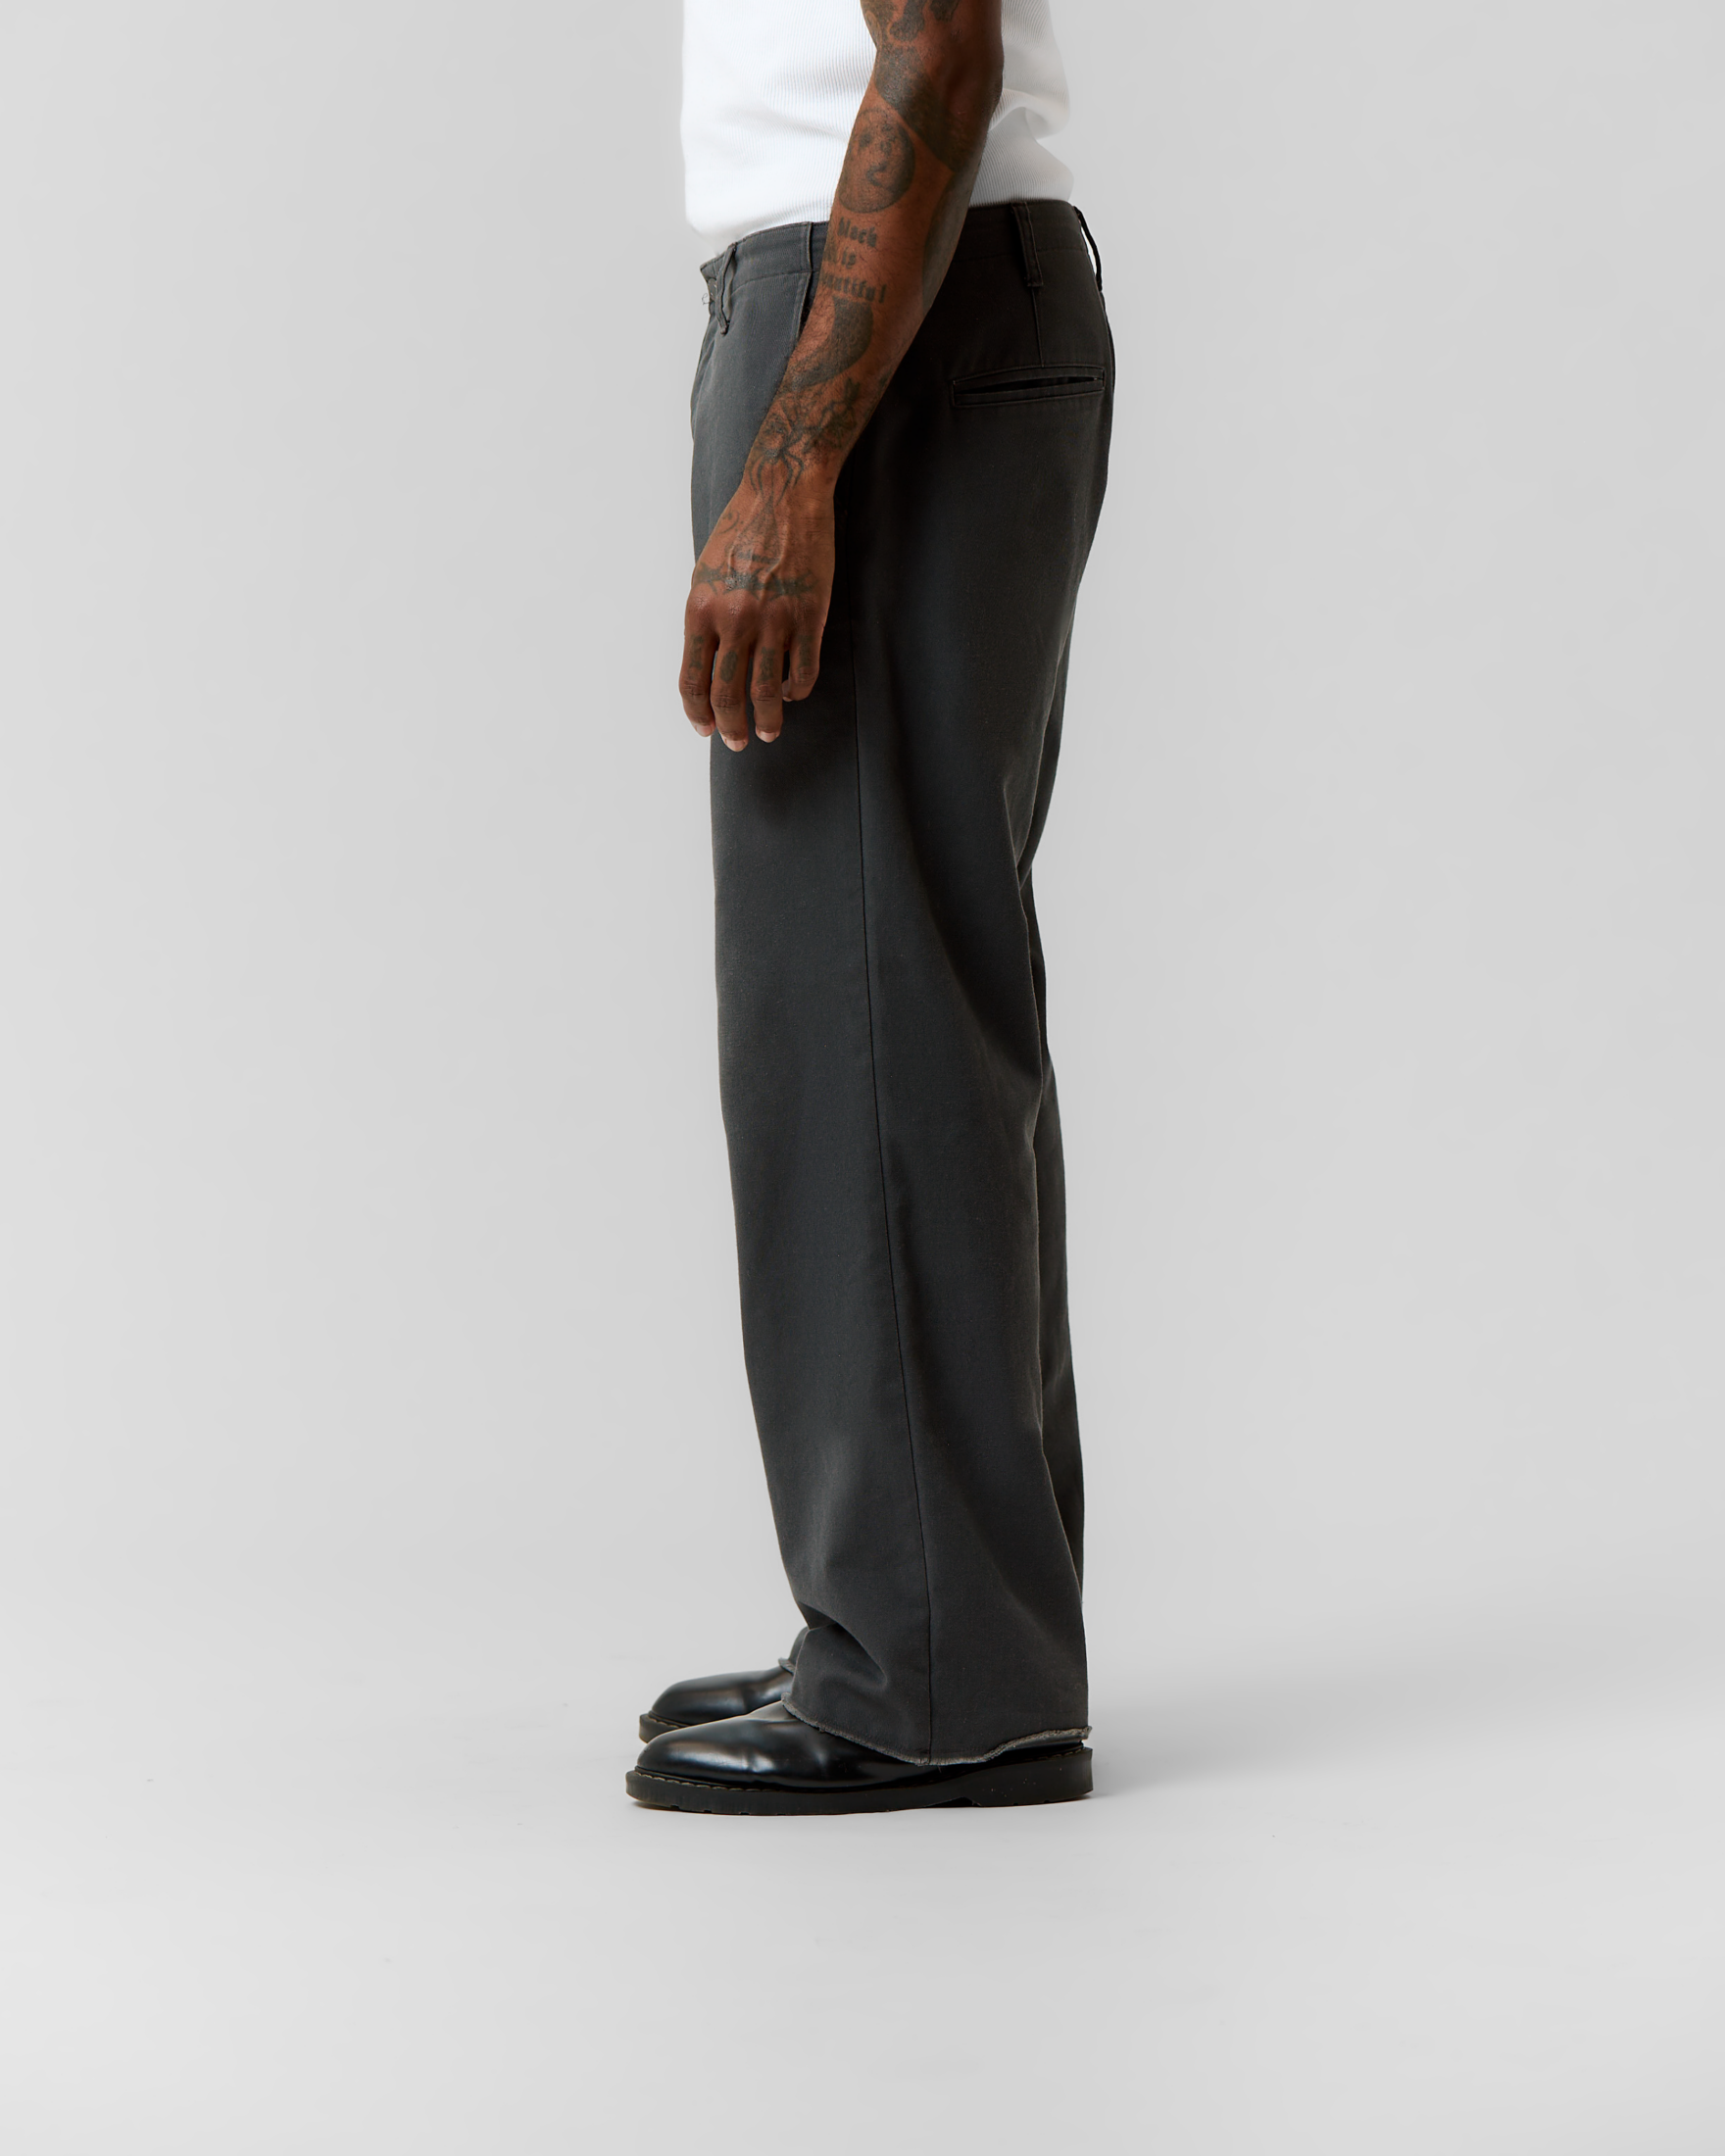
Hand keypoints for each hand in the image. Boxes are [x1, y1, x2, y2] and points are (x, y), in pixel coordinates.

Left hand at [679, 476, 834, 749]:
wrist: (784, 495)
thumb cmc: (741, 533)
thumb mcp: (705, 575)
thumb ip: (705, 622)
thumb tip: (707, 670)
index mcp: (701, 609)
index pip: (692, 680)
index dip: (697, 712)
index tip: (705, 728)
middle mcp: (734, 619)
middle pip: (727, 694)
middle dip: (730, 727)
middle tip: (736, 742)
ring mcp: (774, 620)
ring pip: (766, 692)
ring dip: (766, 721)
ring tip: (767, 732)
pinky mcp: (809, 616)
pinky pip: (802, 672)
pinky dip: (795, 690)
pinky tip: (791, 692)